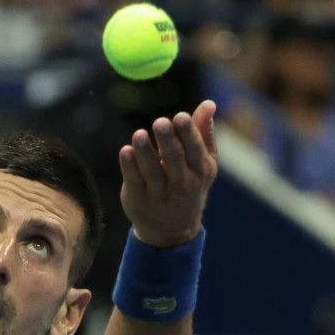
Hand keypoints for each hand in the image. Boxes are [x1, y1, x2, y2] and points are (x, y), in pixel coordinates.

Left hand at [119, 100, 218, 248]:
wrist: (172, 231)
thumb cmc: (190, 185)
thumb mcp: (203, 164)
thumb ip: (203, 133)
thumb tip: (208, 103)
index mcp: (200, 171)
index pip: (195, 151)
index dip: (188, 134)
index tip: (180, 116)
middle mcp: (181, 184)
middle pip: (174, 160)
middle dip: (167, 140)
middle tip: (160, 122)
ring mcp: (158, 194)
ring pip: (151, 171)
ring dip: (145, 152)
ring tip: (139, 135)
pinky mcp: (138, 199)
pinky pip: (133, 181)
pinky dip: (129, 166)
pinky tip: (125, 151)